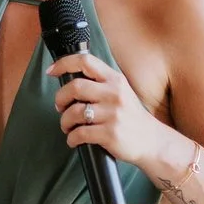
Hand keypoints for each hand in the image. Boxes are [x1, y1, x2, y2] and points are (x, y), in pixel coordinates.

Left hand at [49, 49, 173, 170]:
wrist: (152, 141)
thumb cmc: (131, 117)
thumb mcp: (121, 92)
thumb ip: (101, 83)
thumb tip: (70, 80)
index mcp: (115, 80)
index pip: (86, 61)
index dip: (64, 63)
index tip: (51, 72)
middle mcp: (114, 94)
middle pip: (75, 87)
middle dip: (60, 98)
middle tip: (60, 107)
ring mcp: (113, 114)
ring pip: (74, 112)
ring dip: (64, 121)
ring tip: (67, 126)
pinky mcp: (110, 134)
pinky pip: (79, 133)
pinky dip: (71, 138)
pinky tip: (74, 140)